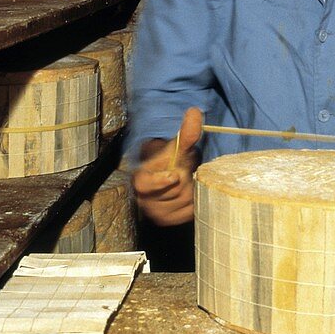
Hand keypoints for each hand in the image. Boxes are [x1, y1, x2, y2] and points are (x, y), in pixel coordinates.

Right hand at [132, 107, 202, 225]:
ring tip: (185, 182)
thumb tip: (194, 112)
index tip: (174, 175)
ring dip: (190, 191)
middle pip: (173, 192)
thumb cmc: (169, 160)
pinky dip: (193, 203)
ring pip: (183, 203)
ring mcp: (157, 212)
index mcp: (140, 180)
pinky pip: (188, 213)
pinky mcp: (169, 221)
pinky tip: (189, 193)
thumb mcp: (177, 147)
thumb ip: (185, 133)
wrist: (169, 176)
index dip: (161, 181)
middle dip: (184, 180)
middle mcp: (145, 199)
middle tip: (183, 172)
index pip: (146, 185)